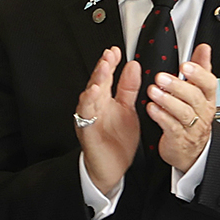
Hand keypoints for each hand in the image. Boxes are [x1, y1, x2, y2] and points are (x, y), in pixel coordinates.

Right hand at [76, 47, 140, 194]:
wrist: (110, 168)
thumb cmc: (117, 140)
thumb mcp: (127, 109)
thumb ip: (129, 88)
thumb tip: (133, 65)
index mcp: (106, 100)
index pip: (107, 77)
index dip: (111, 63)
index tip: (117, 51)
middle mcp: (96, 107)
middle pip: (97, 83)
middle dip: (103, 67)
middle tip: (110, 54)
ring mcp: (90, 118)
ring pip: (89, 95)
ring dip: (96, 80)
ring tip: (104, 67)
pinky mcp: (87, 131)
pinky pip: (86, 115)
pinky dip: (88, 103)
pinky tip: (93, 92)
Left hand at [145, 44, 216, 172]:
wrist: (192, 150)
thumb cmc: (194, 118)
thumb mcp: (200, 93)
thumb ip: (200, 69)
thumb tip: (204, 48)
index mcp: (208, 98)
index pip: (209, 84)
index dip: (199, 74)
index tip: (186, 65)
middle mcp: (202, 112)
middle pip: (194, 97)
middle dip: (178, 86)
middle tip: (161, 77)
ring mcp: (192, 126)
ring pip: (183, 112)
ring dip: (167, 101)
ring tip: (153, 91)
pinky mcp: (179, 138)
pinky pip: (171, 127)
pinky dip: (161, 117)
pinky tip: (152, 109)